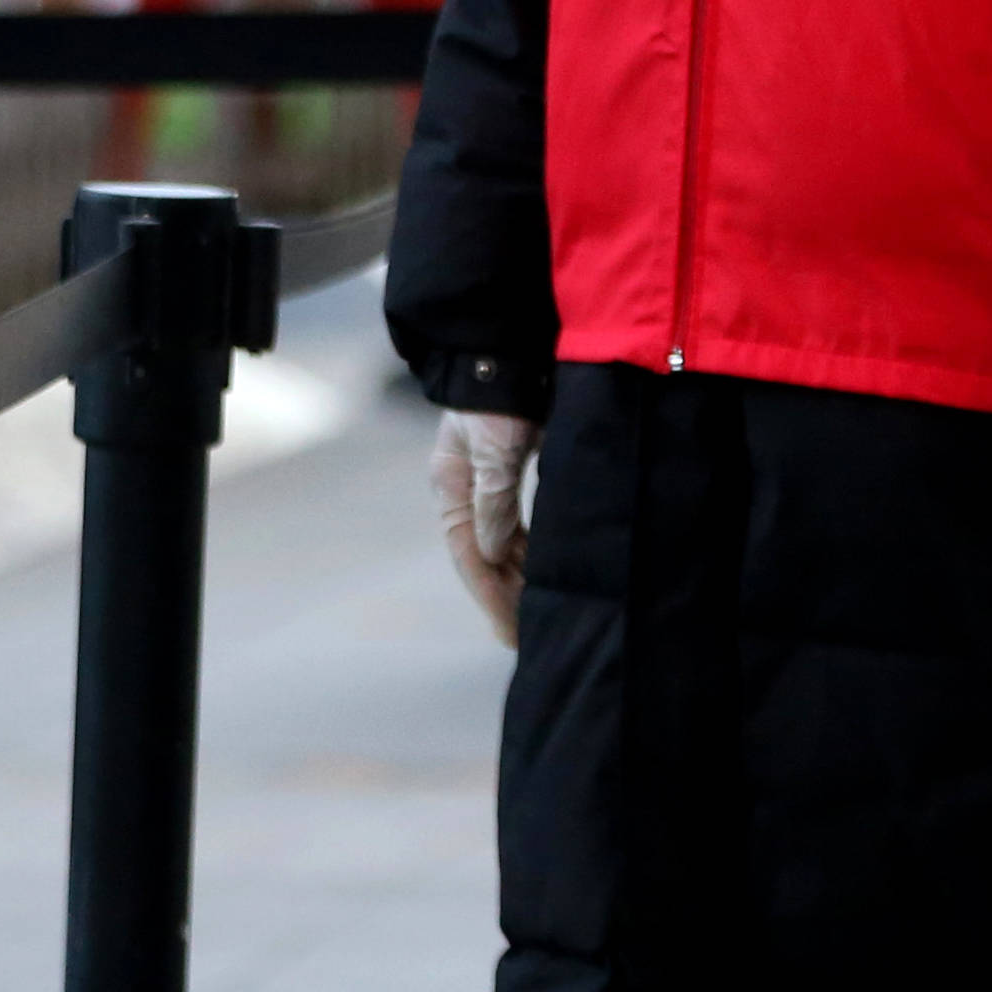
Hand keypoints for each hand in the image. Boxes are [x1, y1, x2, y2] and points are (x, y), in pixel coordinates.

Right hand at [430, 410, 537, 645]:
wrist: (505, 354)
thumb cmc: (497, 400)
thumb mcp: (492, 450)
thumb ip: (492, 500)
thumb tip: (489, 552)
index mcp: (451, 487)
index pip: (468, 556)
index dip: (489, 597)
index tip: (509, 634)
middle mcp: (464, 490)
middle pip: (483, 556)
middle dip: (504, 597)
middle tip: (525, 637)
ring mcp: (485, 482)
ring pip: (501, 544)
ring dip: (516, 578)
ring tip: (535, 614)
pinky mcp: (506, 473)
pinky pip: (515, 526)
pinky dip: (527, 552)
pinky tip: (539, 572)